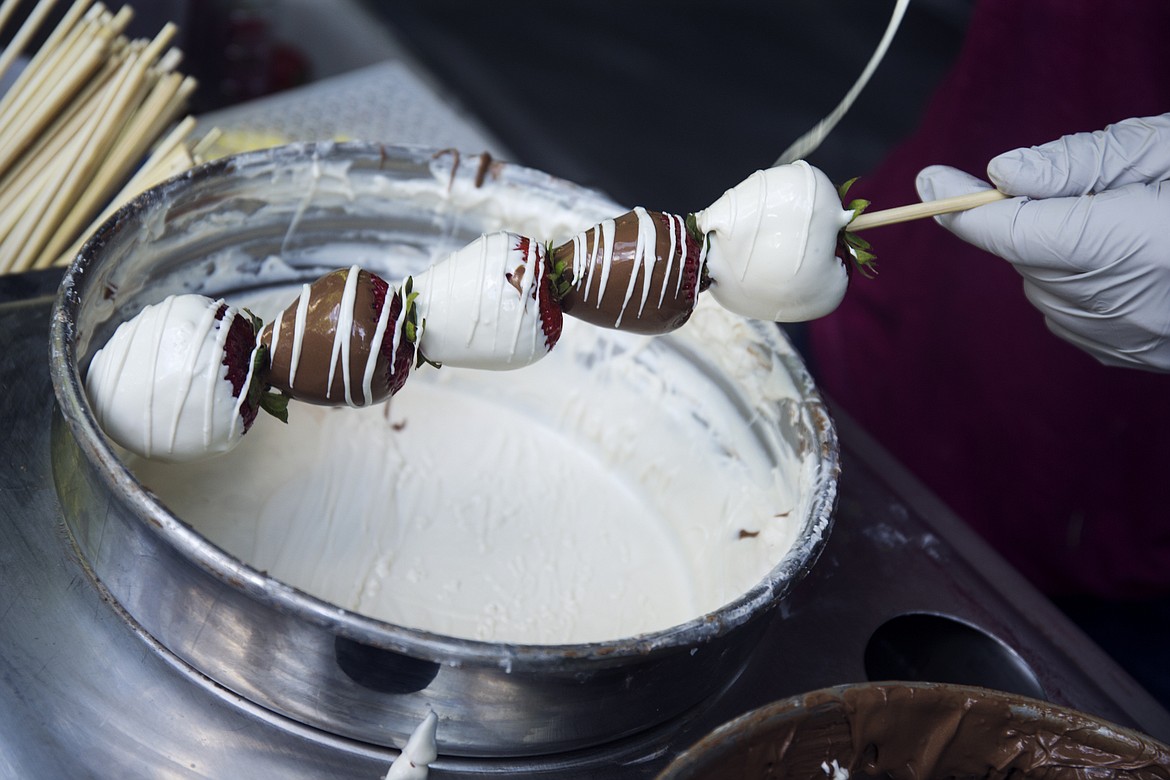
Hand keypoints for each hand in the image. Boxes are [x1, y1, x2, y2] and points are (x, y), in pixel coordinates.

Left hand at [916, 113, 1169, 371]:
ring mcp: (1121, 339)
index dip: (962, 208)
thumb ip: (1081, 166)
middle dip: (1031, 221)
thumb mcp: (1165, 151)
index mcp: (1126, 246)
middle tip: (1090, 193)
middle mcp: (1114, 304)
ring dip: (1057, 254)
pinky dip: (1079, 284)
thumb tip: (1000, 174)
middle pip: (1024, 259)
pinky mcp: (1127, 357)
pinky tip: (1131, 262)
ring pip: (1042, 287)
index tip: (930, 183)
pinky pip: (1069, 313)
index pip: (1010, 232)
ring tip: (1129, 227)